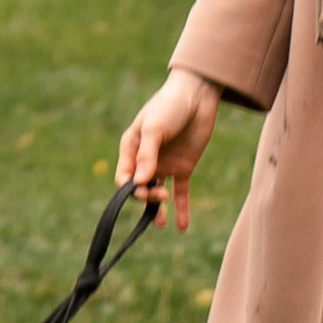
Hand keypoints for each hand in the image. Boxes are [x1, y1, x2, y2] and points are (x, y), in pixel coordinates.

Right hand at [116, 68, 219, 230]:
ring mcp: (165, 164)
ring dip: (158, 210)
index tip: (144, 190)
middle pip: (140, 188)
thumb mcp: (155, 128)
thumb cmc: (169, 105)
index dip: (131, 189)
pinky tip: (182, 227)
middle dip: (147, 197)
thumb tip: (139, 183)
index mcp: (131, 148)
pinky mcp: (183, 168)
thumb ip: (147, 155)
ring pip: (157, 194)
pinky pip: (180, 193)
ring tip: (162, 224)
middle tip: (161, 194)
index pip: (124, 177)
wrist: (197, 94)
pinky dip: (180, 209)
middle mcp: (145, 159)